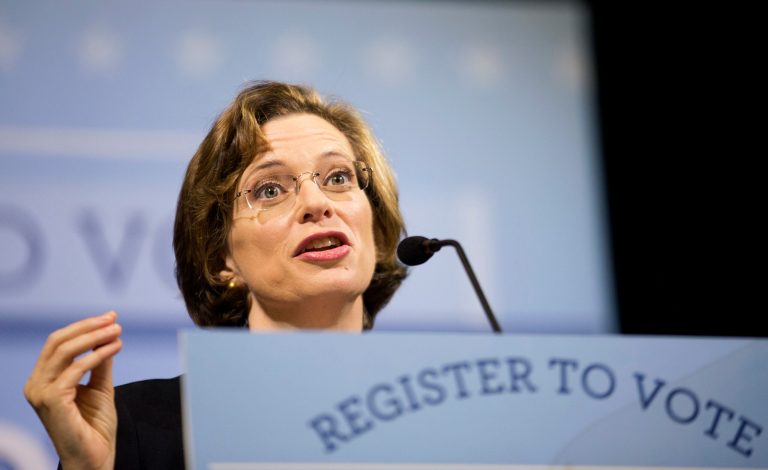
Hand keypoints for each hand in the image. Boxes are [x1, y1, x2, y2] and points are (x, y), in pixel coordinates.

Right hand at [24, 311, 122, 469]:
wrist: (94, 457)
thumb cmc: (94, 427)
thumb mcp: (100, 387)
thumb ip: (100, 363)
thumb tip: (108, 334)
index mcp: (43, 380)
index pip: (58, 343)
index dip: (83, 326)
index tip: (110, 317)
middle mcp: (36, 384)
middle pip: (58, 342)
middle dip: (88, 326)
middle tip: (114, 319)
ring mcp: (40, 393)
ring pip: (64, 351)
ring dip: (94, 337)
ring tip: (117, 331)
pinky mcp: (52, 400)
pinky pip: (75, 369)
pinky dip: (97, 355)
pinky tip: (115, 348)